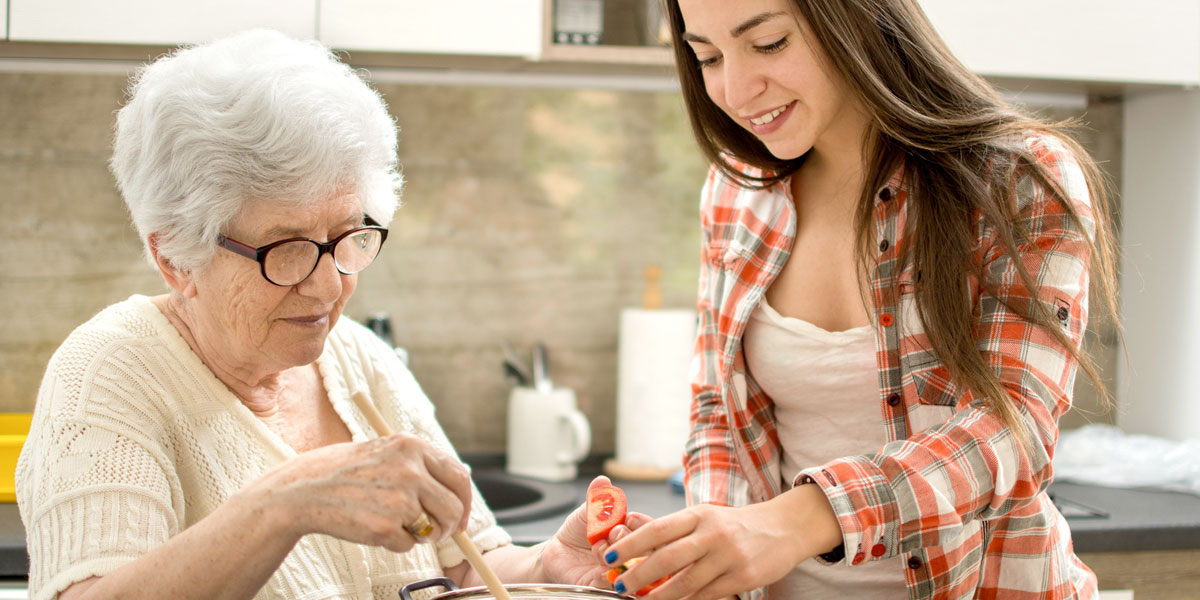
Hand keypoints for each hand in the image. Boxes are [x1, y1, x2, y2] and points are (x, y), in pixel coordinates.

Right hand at [245, 432, 472, 552]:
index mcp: (412, 446)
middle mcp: (410, 469)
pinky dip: (395, 544)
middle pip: (453, 507)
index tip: (461, 516)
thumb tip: (457, 490)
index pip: (459, 476)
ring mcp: (398, 499)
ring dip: (420, 535)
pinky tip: (372, 526)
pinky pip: (407, 546)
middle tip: (437, 533)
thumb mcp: (387, 451)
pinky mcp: (385, 527)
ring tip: (394, 523)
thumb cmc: (346, 471)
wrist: (305, 488)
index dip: (465, 501)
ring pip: (433, 529)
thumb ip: (420, 465)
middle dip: (449, 526)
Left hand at [539, 476, 652, 586]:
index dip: (639, 523)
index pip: (649, 529)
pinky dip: (606, 573)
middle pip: (645, 549)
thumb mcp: (587, 511)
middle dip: (626, 538)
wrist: (557, 552)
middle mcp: (630, 553)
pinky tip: (598, 563)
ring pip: (630, 568)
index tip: (625, 517)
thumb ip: (597, 497)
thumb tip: (603, 481)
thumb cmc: (577, 531)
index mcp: (631, 533)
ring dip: (615, 554)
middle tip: (611, 532)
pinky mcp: (604, 586)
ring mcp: (620, 571)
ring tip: (599, 548)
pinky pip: (613, 584)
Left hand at [602, 484, 840, 599]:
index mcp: (698, 514)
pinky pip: (708, 595)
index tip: (609, 555)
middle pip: (668, 558)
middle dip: (638, 575)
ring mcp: (728, 556)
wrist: (783, 528)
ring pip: (686, 582)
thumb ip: (677, 531)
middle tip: (619, 586)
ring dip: (660, 596)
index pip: (657, 529)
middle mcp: (712, 533)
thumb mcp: (706, 517)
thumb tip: (638, 547)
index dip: (630, 543)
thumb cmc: (735, 524)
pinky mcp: (743, 577)